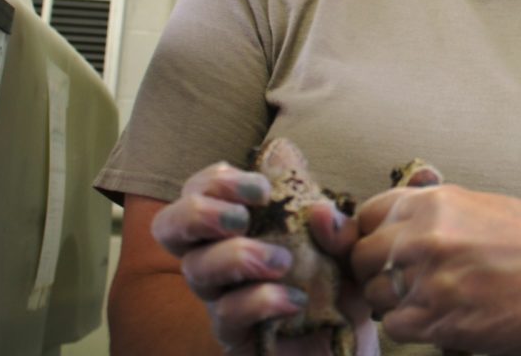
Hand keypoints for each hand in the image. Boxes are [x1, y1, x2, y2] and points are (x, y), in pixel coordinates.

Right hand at [149, 161, 356, 354]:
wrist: (350, 343)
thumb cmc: (341, 288)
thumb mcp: (351, 252)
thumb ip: (340, 229)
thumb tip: (320, 211)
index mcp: (241, 225)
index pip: (200, 189)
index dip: (218, 181)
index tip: (262, 190)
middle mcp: (220, 258)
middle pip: (170, 226)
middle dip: (199, 212)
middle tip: (242, 218)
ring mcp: (222, 297)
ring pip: (195, 269)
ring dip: (236, 255)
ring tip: (282, 261)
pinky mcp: (233, 336)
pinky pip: (227, 313)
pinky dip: (260, 300)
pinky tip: (294, 299)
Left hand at [351, 185, 520, 355]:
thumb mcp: (476, 207)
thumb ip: (430, 215)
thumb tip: (391, 233)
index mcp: (432, 202)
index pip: (367, 216)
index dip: (371, 236)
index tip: (382, 250)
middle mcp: (423, 236)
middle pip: (362, 258)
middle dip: (374, 272)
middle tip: (400, 281)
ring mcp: (429, 279)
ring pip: (375, 296)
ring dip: (393, 303)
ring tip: (427, 302)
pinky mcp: (440, 320)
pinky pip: (395, 327)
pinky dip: (409, 328)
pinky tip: (437, 321)